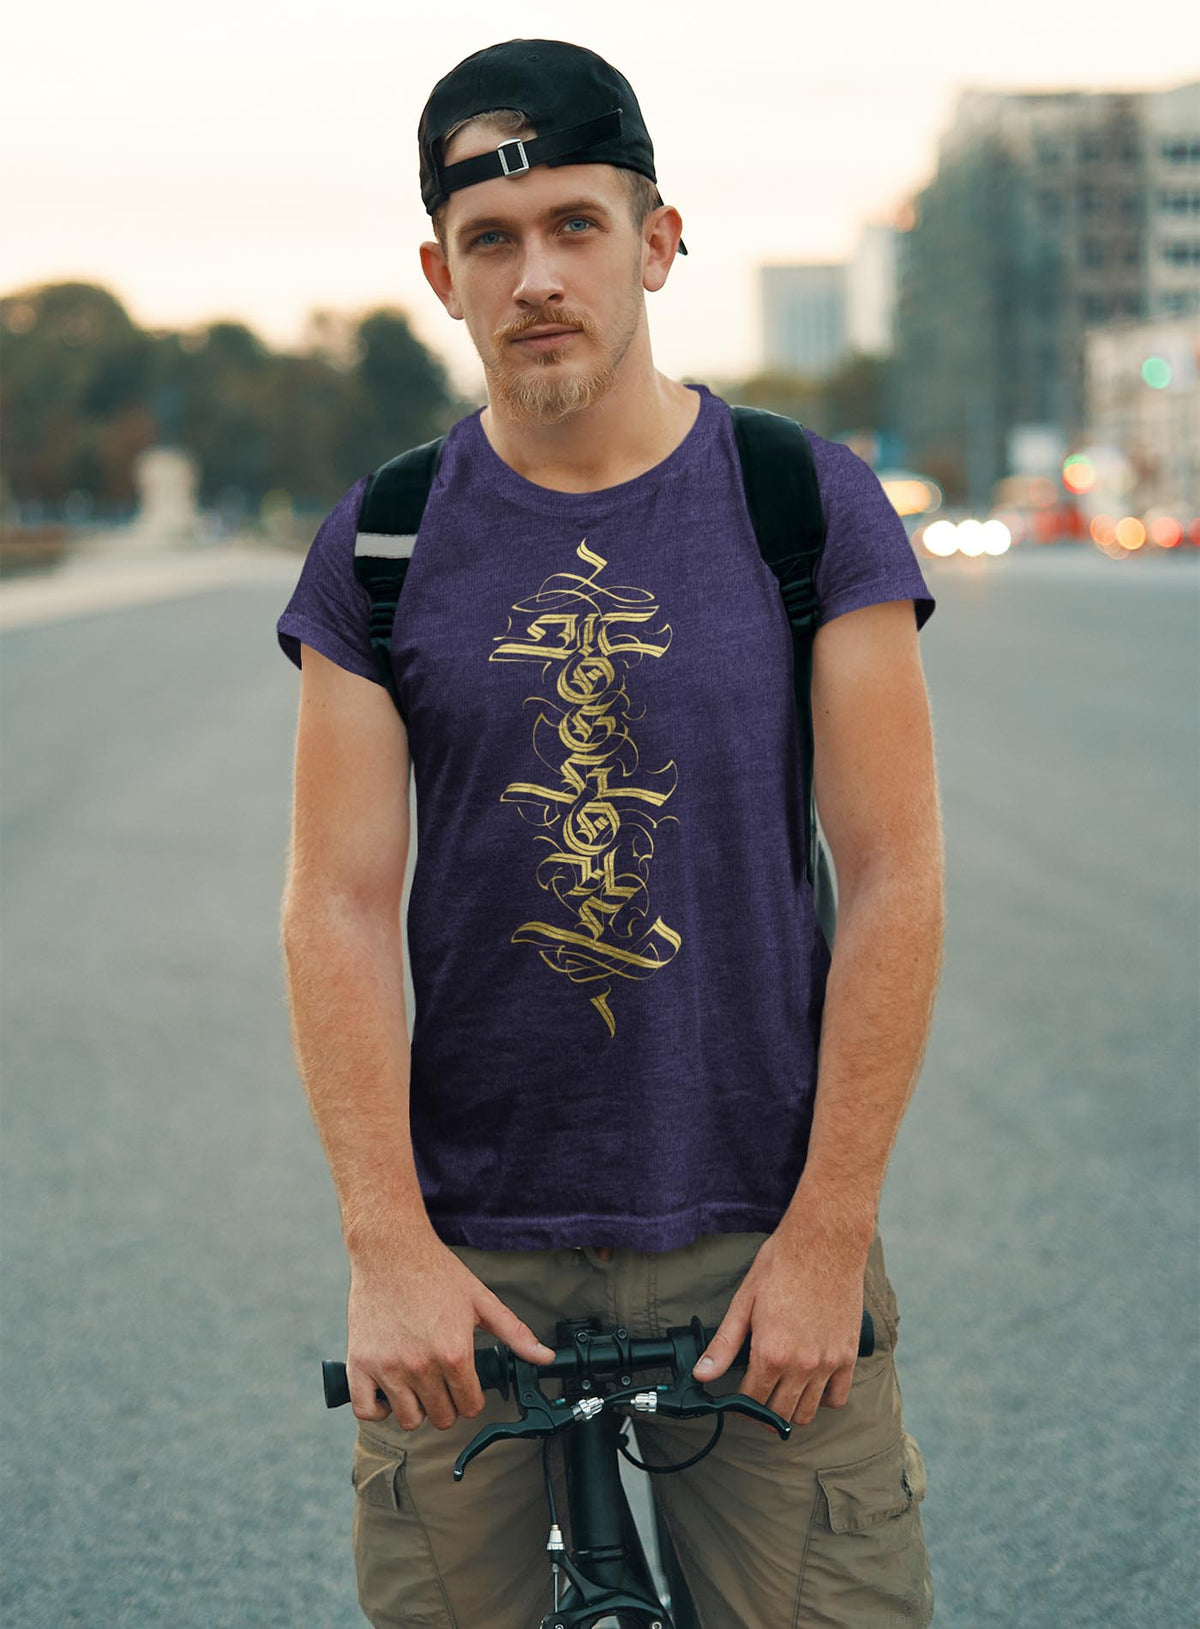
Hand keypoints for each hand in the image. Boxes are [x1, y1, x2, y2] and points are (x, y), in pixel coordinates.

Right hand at [346, 1230, 555, 1430]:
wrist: (390, 1250)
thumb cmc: (435, 1272)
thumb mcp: (481, 1300)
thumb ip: (515, 1333)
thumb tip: (544, 1357)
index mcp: (453, 1352)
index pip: (470, 1406)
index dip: (473, 1398)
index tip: (467, 1387)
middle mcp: (420, 1365)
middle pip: (442, 1417)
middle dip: (448, 1404)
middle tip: (444, 1383)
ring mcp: (387, 1367)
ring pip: (408, 1419)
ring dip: (417, 1408)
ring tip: (419, 1385)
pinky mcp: (360, 1363)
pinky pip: (366, 1410)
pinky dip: (378, 1410)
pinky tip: (389, 1393)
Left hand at [691, 1220, 869, 1429]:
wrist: (824, 1242)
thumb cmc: (782, 1264)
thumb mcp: (744, 1301)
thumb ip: (724, 1344)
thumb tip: (702, 1375)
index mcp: (770, 1353)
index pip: (751, 1402)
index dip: (739, 1405)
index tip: (736, 1400)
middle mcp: (801, 1365)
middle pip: (778, 1414)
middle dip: (762, 1411)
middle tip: (756, 1396)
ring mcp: (827, 1363)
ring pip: (808, 1413)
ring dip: (791, 1410)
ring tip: (781, 1392)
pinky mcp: (848, 1355)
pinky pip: (837, 1397)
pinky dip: (824, 1398)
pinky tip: (811, 1384)